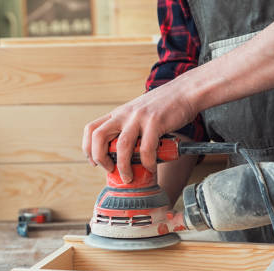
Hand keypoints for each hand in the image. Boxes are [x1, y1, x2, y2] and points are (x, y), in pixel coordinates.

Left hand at [82, 76, 198, 183]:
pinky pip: (146, 149)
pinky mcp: (155, 122)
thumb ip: (129, 129)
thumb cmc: (164, 107)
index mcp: (118, 114)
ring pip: (121, 146)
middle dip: (99, 158)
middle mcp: (124, 114)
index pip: (91, 129)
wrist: (186, 91)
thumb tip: (124, 155)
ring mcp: (138, 118)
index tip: (94, 162)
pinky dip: (147, 163)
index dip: (88, 148)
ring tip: (128, 176)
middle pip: (99, 137)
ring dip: (122, 166)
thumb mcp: (138, 114)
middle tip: (109, 169)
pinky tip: (151, 167)